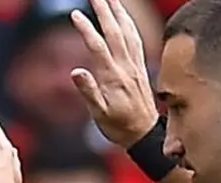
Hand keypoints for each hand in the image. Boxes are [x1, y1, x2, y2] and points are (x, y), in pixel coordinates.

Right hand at [70, 0, 160, 147]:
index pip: (98, 48)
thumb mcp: (99, 115)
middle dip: (104, 11)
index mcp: (113, 78)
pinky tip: (123, 15)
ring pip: (127, 32)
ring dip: (118, 11)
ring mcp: (135, 65)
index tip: (75, 15)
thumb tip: (76, 71)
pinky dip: (128, 23)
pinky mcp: (140, 66)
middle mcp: (126, 67)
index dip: (86, 30)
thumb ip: (88, 92)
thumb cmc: (118, 126)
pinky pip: (135, 38)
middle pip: (114, 32)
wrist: (145, 133)